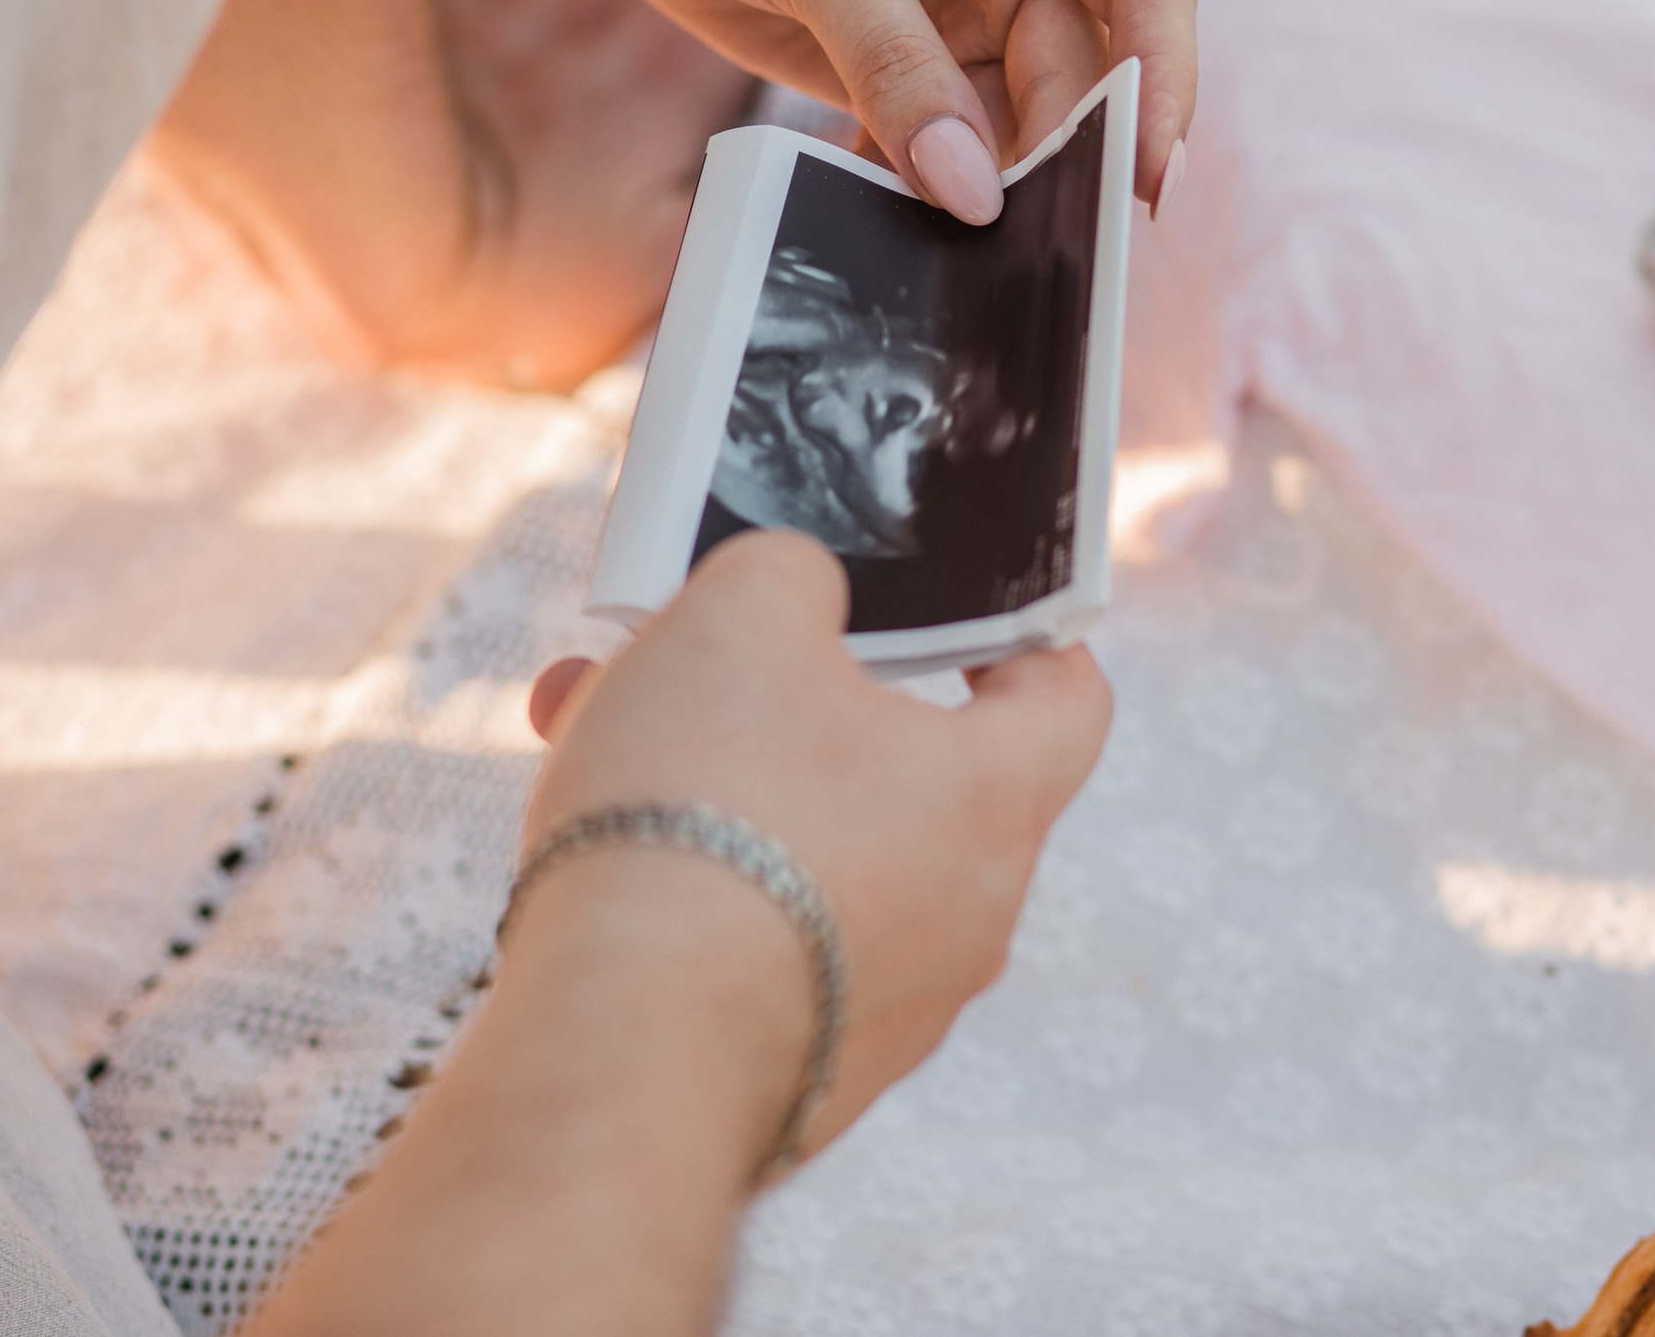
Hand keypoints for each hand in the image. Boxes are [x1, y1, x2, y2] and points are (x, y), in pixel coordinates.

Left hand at [507, 0, 1197, 222]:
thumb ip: (897, 66)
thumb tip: (969, 190)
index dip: (1160, 79)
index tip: (1145, 174)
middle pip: (1080, 75)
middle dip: (1061, 159)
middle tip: (1029, 243)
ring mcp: (959, 10)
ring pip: (1010, 127)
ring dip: (983, 187)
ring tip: (951, 245)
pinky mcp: (898, 64)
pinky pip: (935, 147)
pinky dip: (918, 188)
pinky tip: (888, 223)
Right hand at [520, 531, 1112, 1159]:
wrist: (618, 1049)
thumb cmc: (704, 815)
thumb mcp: (744, 612)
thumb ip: (792, 575)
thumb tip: (794, 595)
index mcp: (992, 803)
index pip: (1066, 701)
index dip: (1021, 639)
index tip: (961, 617)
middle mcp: (965, 921)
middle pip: (893, 772)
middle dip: (779, 696)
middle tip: (689, 656)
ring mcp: (883, 1014)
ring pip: (803, 852)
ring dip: (709, 782)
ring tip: (591, 727)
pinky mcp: (793, 1078)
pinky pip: (753, 946)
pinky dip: (684, 886)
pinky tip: (588, 852)